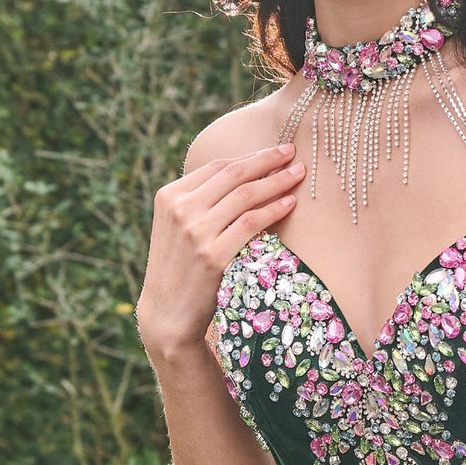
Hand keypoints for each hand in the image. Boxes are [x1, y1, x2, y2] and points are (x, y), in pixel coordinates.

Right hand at [136, 142, 304, 363]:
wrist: (166, 313)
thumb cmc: (179, 268)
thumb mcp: (177, 227)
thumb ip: (200, 201)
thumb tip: (242, 175)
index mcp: (169, 196)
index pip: (217, 167)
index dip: (250, 156)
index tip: (274, 151)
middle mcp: (180, 210)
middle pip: (233, 175)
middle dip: (267, 159)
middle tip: (292, 151)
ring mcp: (196, 233)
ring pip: (245, 195)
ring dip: (277, 181)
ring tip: (299, 174)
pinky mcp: (213, 255)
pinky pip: (251, 223)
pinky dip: (274, 209)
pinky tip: (290, 203)